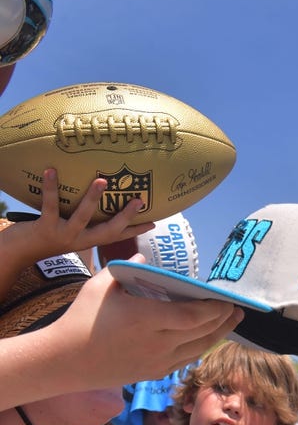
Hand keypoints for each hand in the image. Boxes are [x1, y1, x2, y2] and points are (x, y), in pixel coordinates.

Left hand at [4, 169, 153, 263]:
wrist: (17, 253)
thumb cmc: (42, 238)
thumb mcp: (66, 233)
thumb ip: (80, 222)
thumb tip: (93, 198)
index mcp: (88, 241)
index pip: (117, 236)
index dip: (135, 230)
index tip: (154, 222)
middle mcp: (80, 241)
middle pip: (108, 230)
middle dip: (125, 216)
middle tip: (139, 200)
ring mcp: (63, 235)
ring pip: (82, 217)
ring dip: (93, 199)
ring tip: (101, 181)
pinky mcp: (44, 228)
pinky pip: (50, 206)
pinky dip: (51, 188)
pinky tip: (51, 171)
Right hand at [42, 263, 241, 387]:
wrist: (62, 361)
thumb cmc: (80, 319)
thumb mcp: (101, 286)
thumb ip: (127, 269)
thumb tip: (144, 256)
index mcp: (146, 319)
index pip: (193, 317)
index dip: (215, 309)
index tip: (226, 298)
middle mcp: (157, 343)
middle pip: (203, 332)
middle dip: (224, 319)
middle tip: (237, 306)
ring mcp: (157, 362)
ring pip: (199, 349)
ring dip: (219, 334)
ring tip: (232, 320)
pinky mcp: (153, 373)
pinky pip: (186, 360)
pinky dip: (201, 347)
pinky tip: (208, 338)